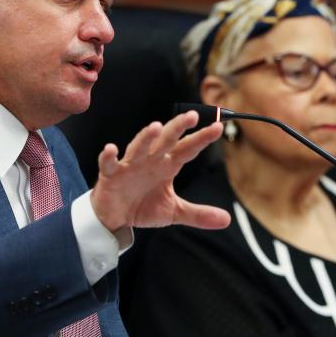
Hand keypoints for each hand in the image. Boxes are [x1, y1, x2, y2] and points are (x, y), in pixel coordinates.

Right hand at [90, 111, 230, 231]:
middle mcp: (151, 160)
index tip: (218, 128)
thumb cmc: (144, 206)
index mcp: (167, 166)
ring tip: (156, 127)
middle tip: (192, 116)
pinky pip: (108, 164)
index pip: (188, 149)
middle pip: (166, 141)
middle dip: (177, 128)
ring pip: (139, 147)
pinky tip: (111, 149)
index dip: (201, 139)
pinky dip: (108, 156)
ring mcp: (130, 166)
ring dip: (146, 138)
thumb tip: (227, 220)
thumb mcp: (174, 211)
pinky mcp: (110, 175)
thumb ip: (198, 214)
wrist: (116, 218)